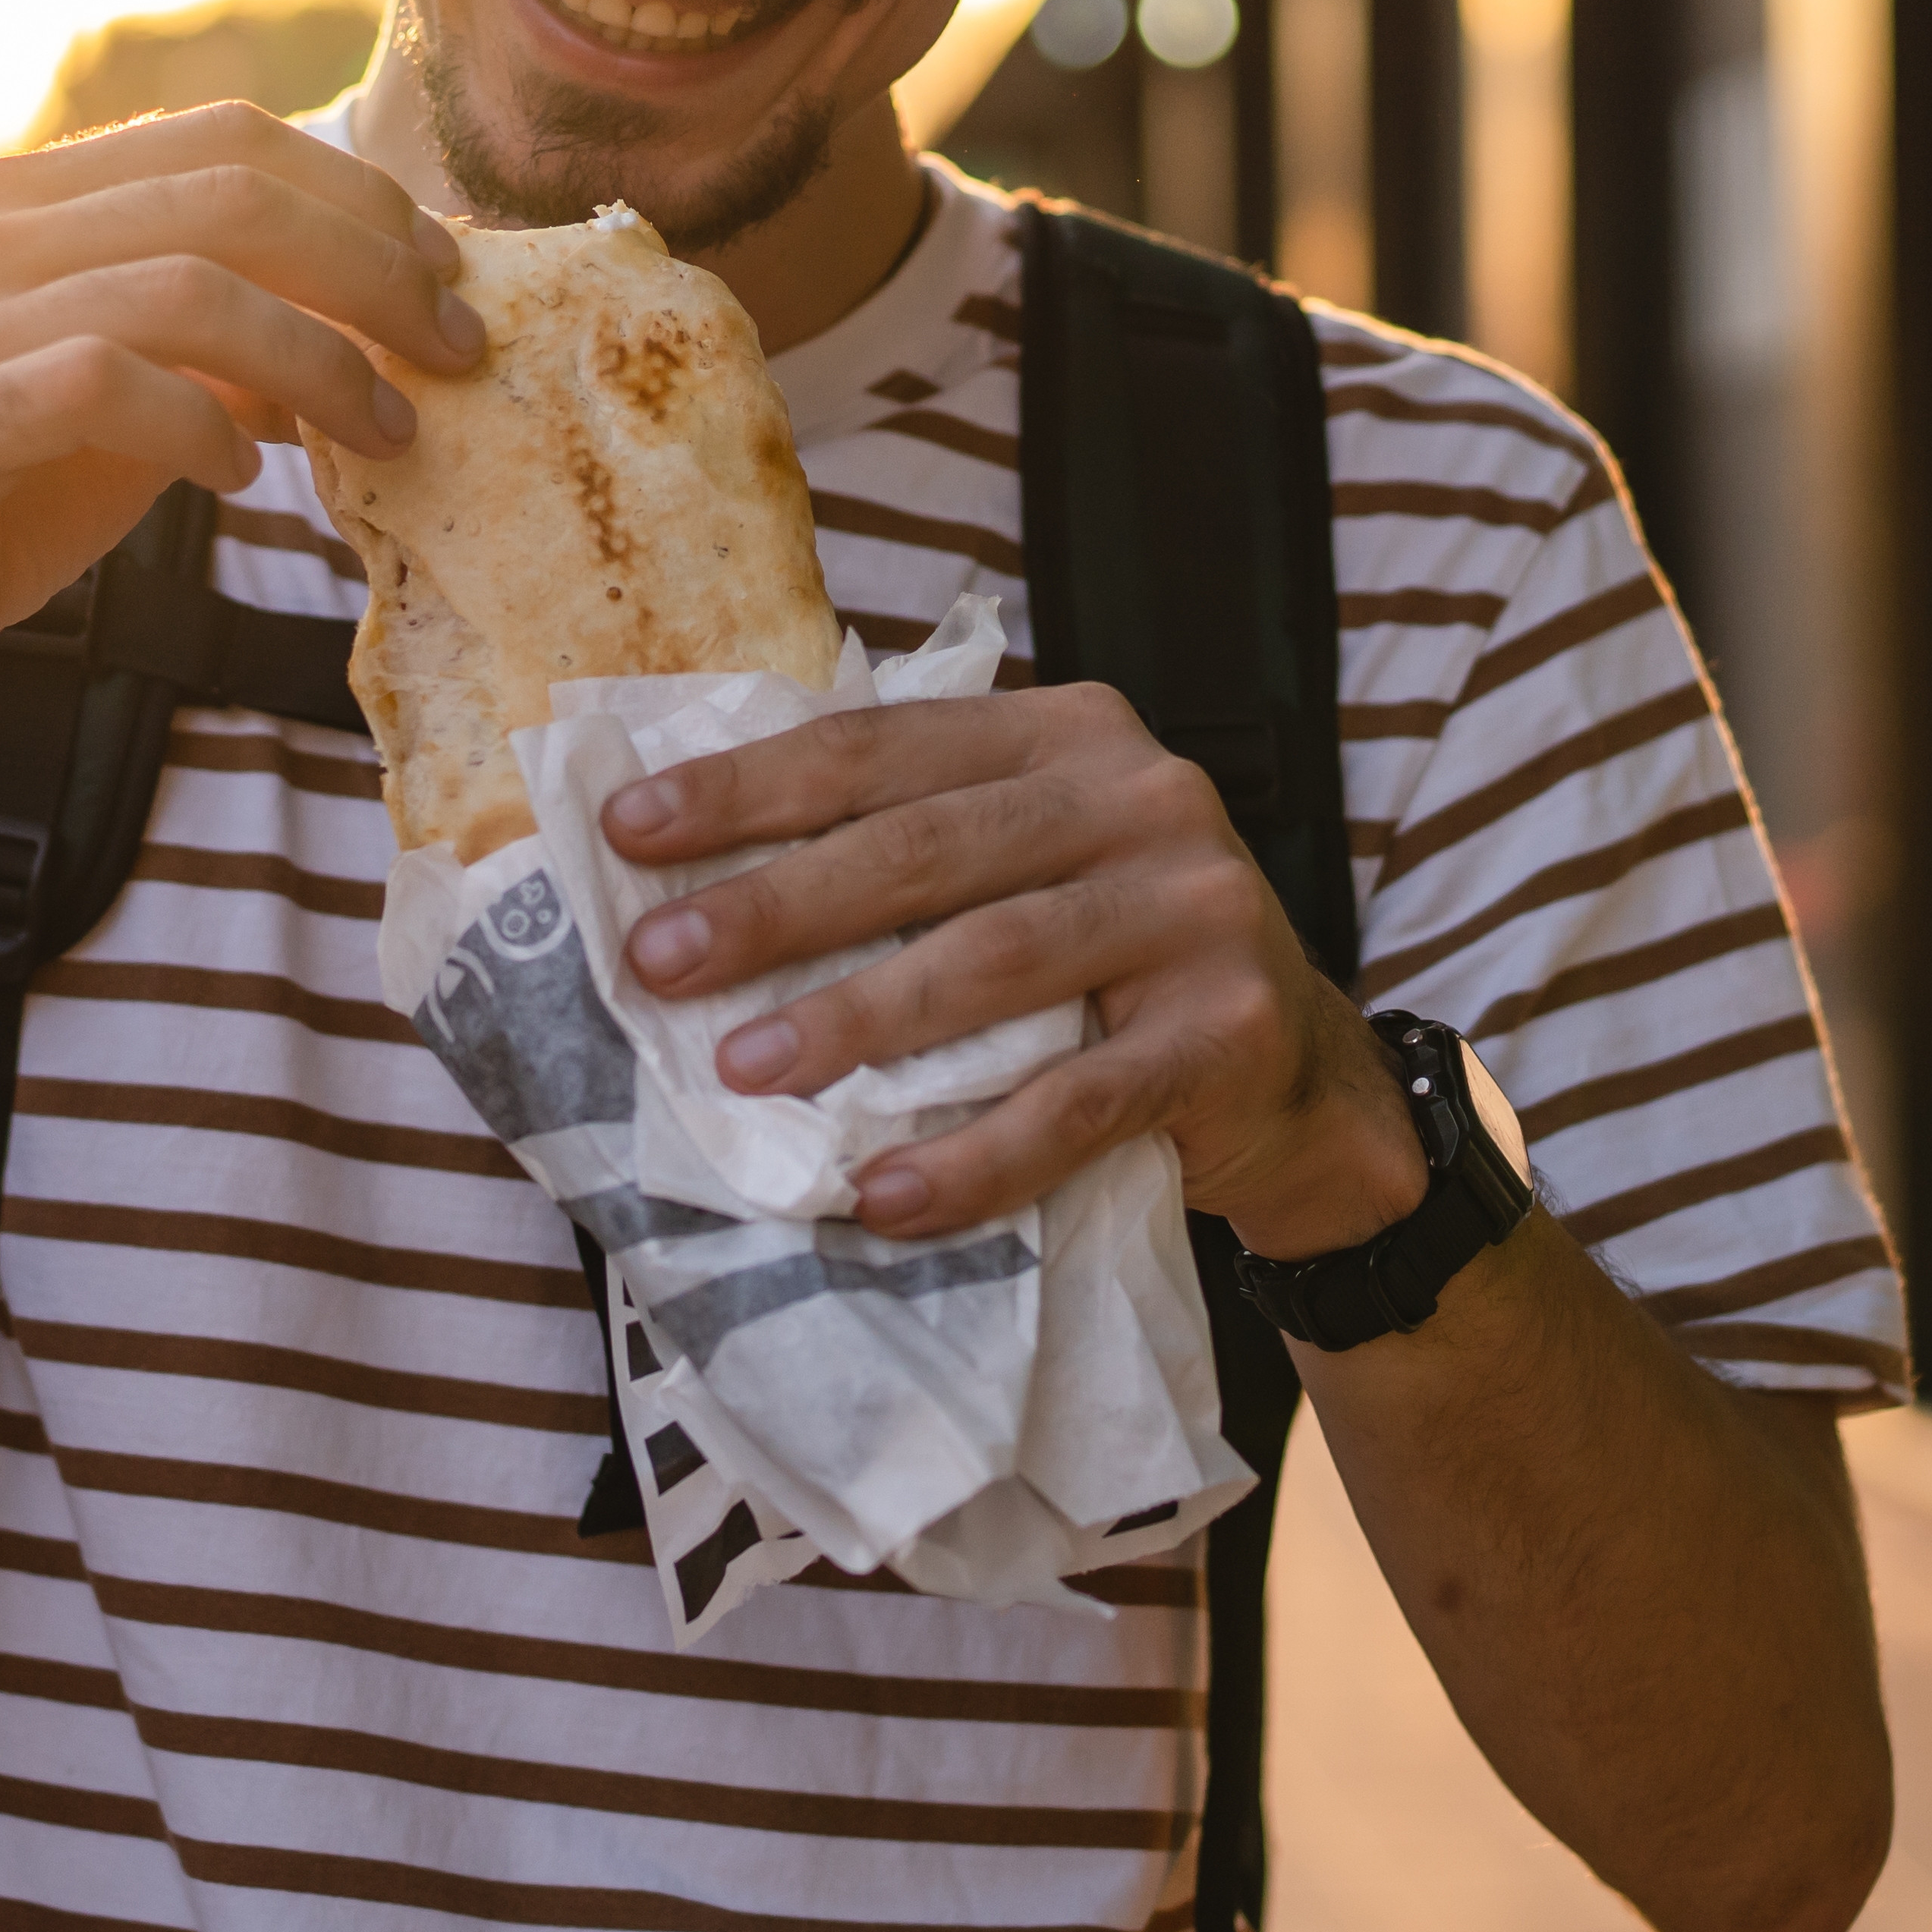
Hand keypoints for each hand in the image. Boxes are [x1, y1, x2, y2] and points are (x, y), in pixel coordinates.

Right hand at [0, 104, 480, 821]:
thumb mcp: (131, 407)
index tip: (446, 277)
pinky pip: (98, 384)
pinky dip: (196, 426)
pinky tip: (239, 480)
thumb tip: (379, 323)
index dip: (360, 199)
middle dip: (371, 271)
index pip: (229, 141)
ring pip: (183, 286)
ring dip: (315, 361)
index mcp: (31, 202)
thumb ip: (227, 347)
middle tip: (454, 351)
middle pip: (229, 196)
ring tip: (382, 432)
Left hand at [596, 683, 1428, 1253]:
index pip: (883, 746)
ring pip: (995, 961)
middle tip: (657, 961)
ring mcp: (1197, 910)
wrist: (1301, 1084)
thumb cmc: (1115, 970)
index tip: (629, 834)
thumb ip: (908, 851)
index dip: (751, 788)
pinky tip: (883, 1196)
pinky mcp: (1225, 1033)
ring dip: (856, 1021)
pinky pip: (1078, 1103)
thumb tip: (689, 890)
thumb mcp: (1030, 868)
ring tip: (743, 1073)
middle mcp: (1143, 798)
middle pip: (927, 848)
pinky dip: (973, 1156)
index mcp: (1068, 735)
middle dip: (777, 905)